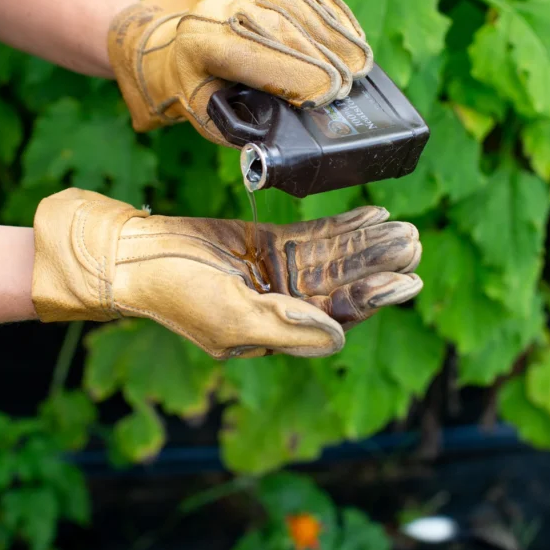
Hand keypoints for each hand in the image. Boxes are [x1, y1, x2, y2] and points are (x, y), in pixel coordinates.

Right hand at [32, 191, 421, 358]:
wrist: (136, 256)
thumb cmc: (176, 294)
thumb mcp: (231, 318)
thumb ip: (285, 328)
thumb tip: (338, 336)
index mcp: (277, 332)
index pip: (336, 315)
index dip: (372, 297)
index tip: (407, 281)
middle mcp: (284, 304)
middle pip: (343, 284)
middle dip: (378, 266)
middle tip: (413, 245)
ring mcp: (278, 272)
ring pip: (334, 257)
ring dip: (366, 243)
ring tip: (403, 229)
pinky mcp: (268, 243)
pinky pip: (314, 234)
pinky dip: (343, 225)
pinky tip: (372, 213)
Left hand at [107, 0, 372, 143]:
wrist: (184, 45)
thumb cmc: (203, 89)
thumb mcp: (211, 117)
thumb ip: (241, 128)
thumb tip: (283, 140)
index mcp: (200, 46)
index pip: (247, 54)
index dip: (290, 74)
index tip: (324, 97)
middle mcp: (220, 10)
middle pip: (278, 29)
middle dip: (319, 58)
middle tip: (348, 88)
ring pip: (297, 5)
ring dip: (334, 36)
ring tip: (359, 66)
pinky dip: (335, 13)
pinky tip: (353, 37)